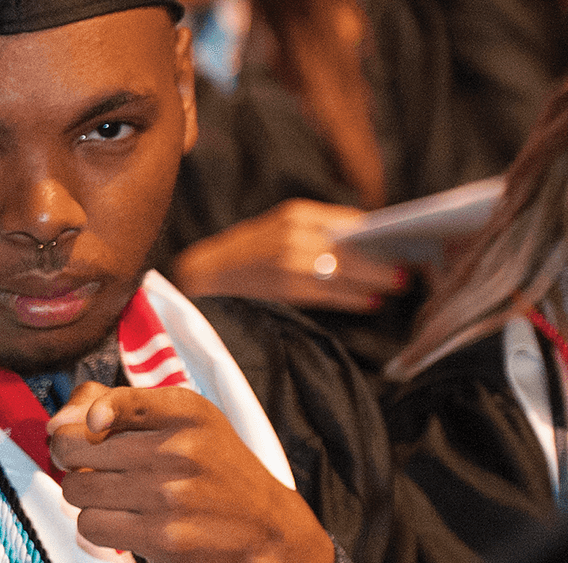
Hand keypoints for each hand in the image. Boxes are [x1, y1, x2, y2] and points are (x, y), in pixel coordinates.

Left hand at [47, 383, 336, 562]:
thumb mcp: (184, 421)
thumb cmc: (213, 471)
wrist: (268, 532)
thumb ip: (116, 404)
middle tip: (93, 468)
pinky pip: (90, 525)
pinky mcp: (163, 537)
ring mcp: (170, 495)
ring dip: (86, 496)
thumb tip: (55, 423)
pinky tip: (127, 521)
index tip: (93, 427)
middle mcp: (179, 450)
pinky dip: (99, 526)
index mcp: (185, 412)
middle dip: (72, 460)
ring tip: (118, 497)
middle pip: (72, 449)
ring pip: (75, 490)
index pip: (110, 400)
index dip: (85, 416)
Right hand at [170, 199, 404, 313]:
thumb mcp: (282, 233)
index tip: (409, 242)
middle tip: (414, 268)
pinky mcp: (281, 283)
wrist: (197, 277)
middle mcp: (293, 231)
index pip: (352, 222)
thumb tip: (371, 244)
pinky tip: (372, 301)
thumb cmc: (248, 258)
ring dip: (376, 279)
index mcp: (296, 213)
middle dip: (386, 259)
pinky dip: (354, 297)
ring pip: (345, 270)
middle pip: (354, 247)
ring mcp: (287, 258)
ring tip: (398, 285)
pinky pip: (329, 291)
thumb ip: (319, 235)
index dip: (383, 234)